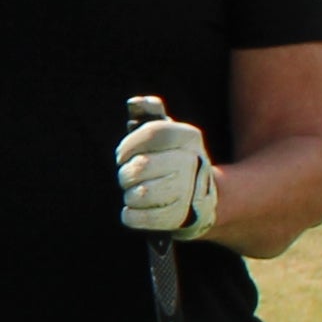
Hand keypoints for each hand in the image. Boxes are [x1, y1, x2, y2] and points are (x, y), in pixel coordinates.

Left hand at [116, 110, 218, 241]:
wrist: (200, 198)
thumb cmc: (172, 159)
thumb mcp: (167, 133)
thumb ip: (149, 113)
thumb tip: (135, 103)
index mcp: (189, 137)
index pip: (153, 132)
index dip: (128, 144)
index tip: (121, 155)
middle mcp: (192, 163)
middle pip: (141, 165)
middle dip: (127, 173)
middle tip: (129, 176)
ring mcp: (188, 192)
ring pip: (139, 193)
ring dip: (129, 194)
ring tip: (135, 193)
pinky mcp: (178, 218)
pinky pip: (138, 217)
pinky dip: (130, 214)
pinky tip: (135, 209)